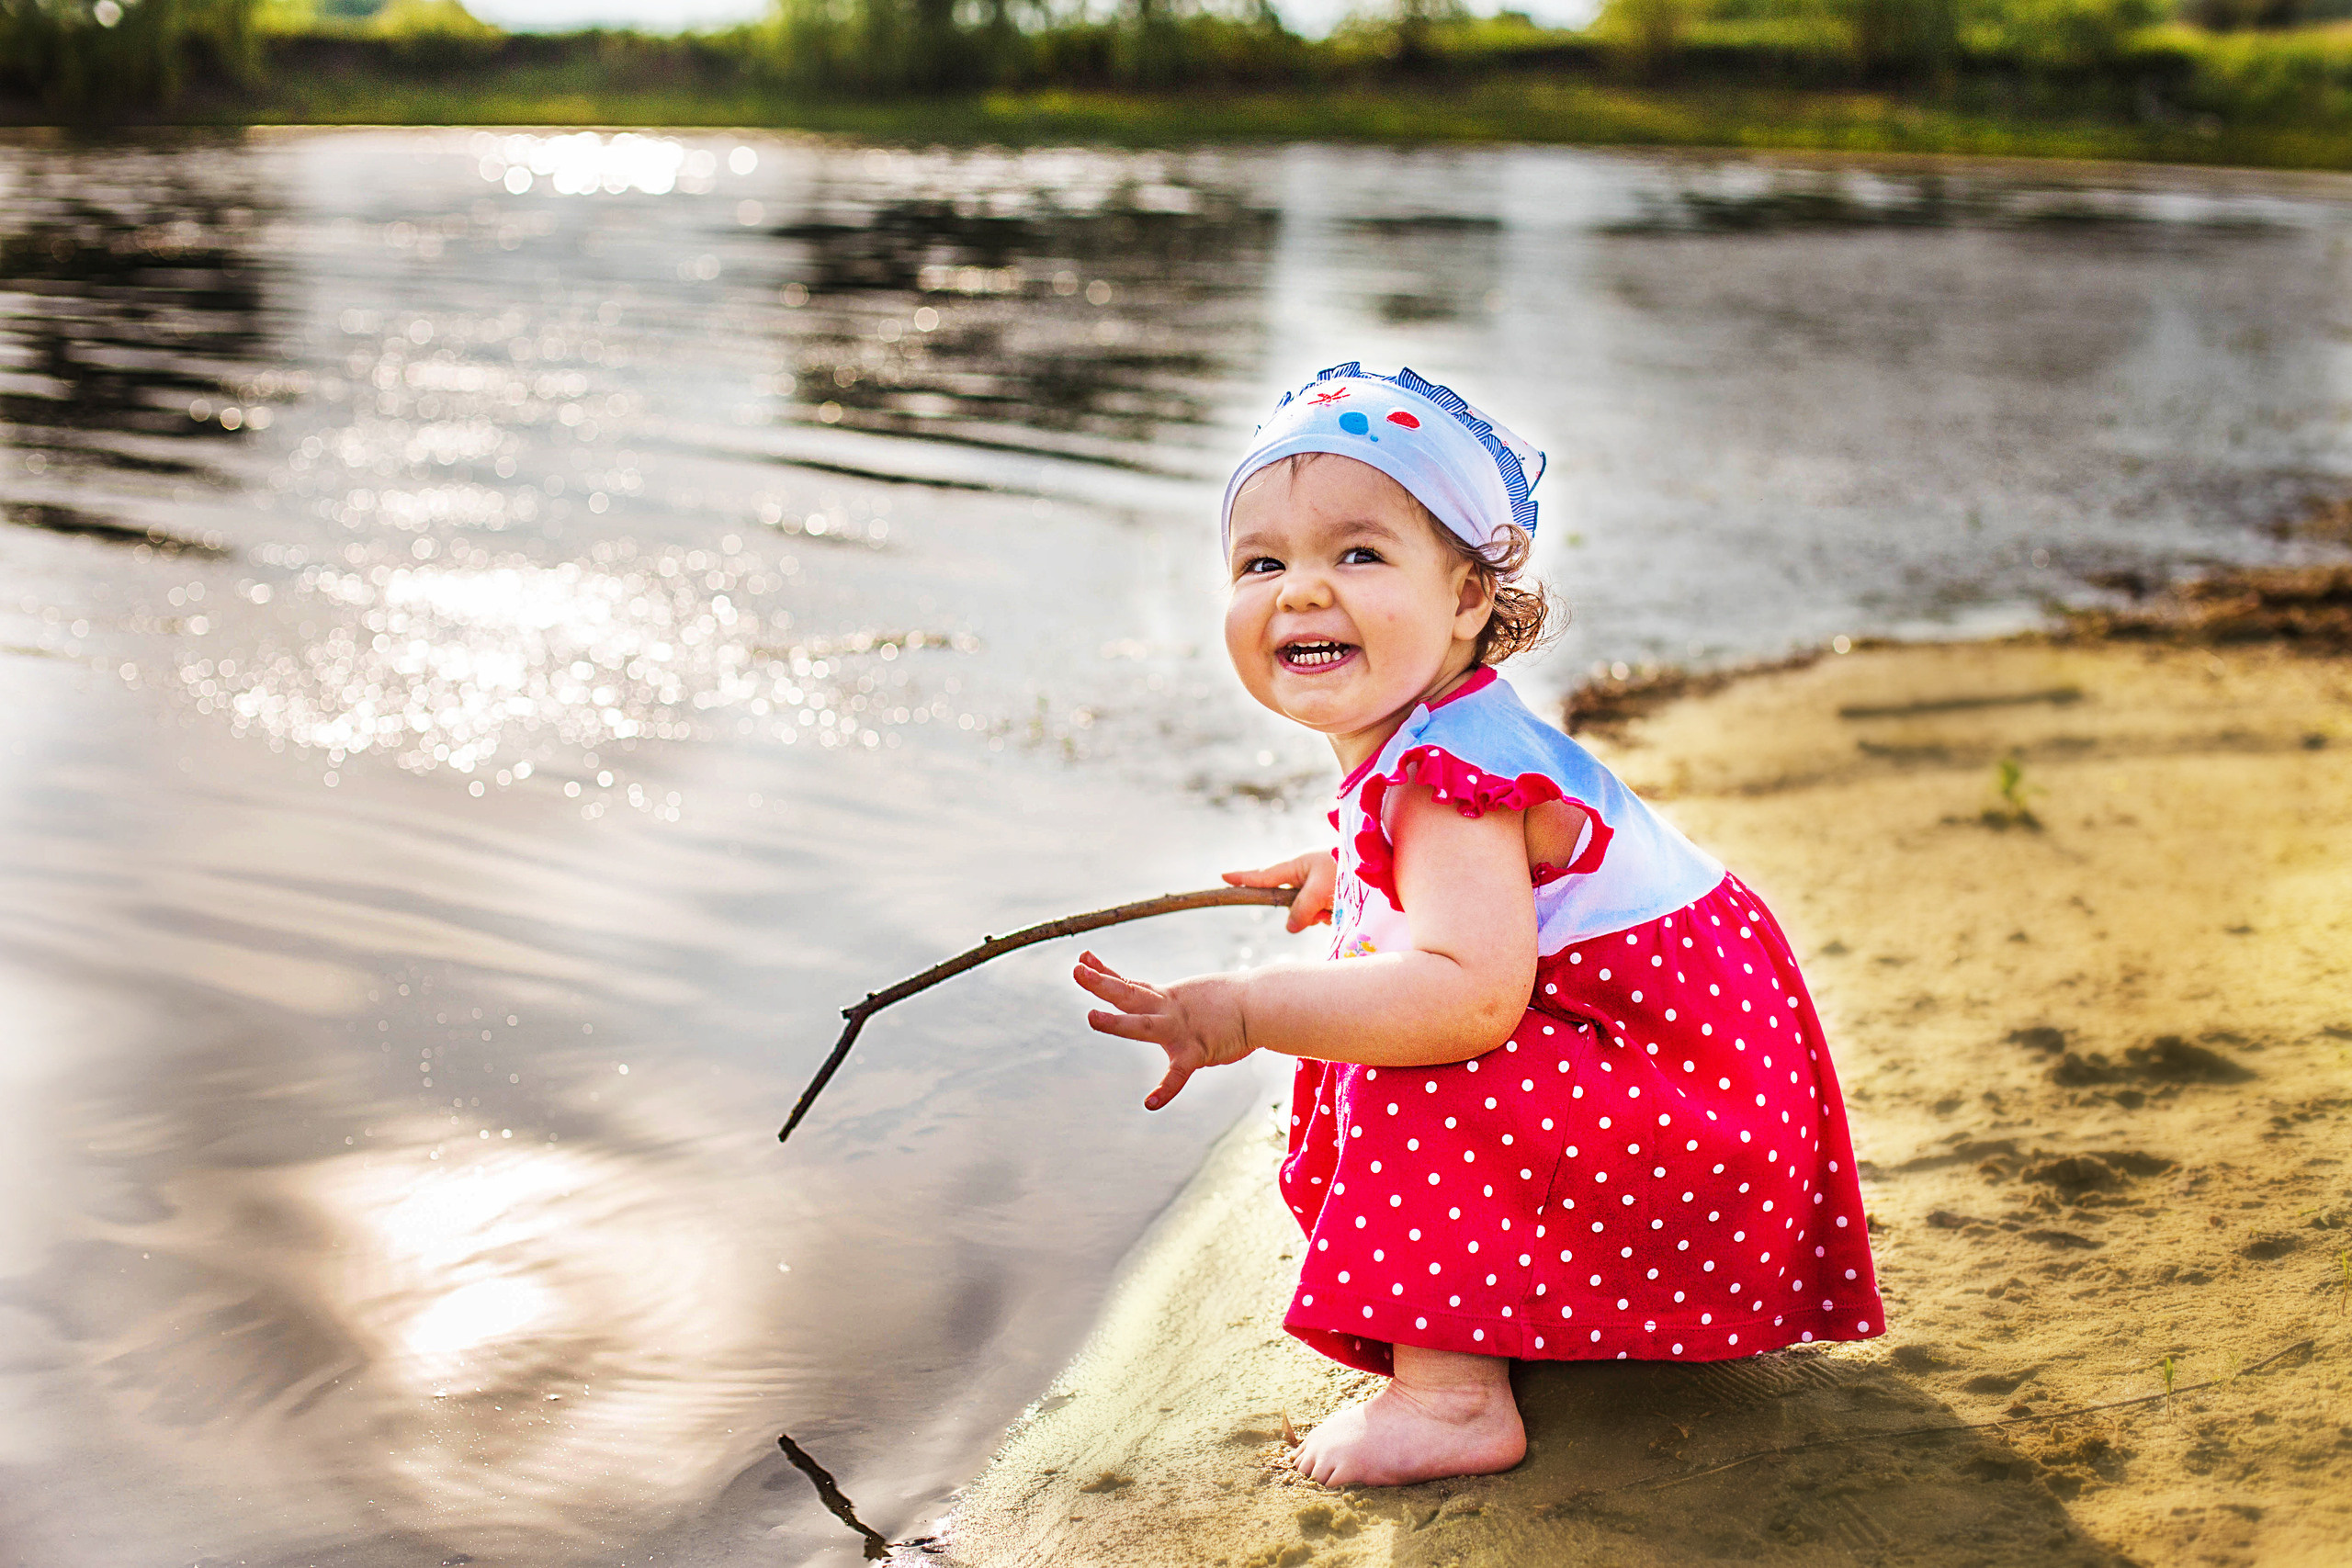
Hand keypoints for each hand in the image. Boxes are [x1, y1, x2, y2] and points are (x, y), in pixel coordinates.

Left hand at [1073, 951, 1252, 1110]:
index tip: (1084, 957)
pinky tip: (1151, 1103)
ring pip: (1141, 1025)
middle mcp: (1168, 1010)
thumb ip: (1181, 1007)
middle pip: (1127, 994)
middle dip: (1100, 983)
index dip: (1105, 972)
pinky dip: (1165, 1090)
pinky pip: (1178, 1075)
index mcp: (1167, 999)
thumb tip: (1171, 1009)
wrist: (1265, 1005)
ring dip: (1116, 1022)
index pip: (1129, 984)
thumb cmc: (1237, 1004)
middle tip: (1077, 970)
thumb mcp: (1199, 1000)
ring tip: (1092, 1017)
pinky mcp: (1197, 1051)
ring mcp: (1180, 1030)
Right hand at [1223, 852, 1336, 932]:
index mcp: (1297, 866)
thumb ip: (1301, 909)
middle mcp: (1305, 877)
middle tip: (1323, 909)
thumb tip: (1290, 927)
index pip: (1263, 876)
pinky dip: (1331, 917)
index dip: (1243, 878)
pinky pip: (1322, 916)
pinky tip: (1343, 912)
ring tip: (1338, 907)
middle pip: (1288, 904)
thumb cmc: (1347, 870)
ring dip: (1320, 916)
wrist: (1381, 867)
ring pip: (1307, 914)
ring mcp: (1317, 888)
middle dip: (1303, 913)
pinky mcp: (1330, 899)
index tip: (1223, 876)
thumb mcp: (1320, 889)